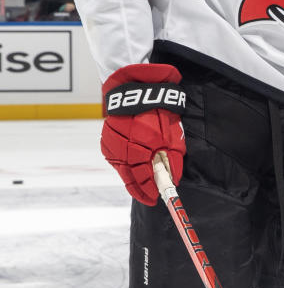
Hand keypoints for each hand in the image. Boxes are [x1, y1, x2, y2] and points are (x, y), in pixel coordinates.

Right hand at [100, 64, 186, 205]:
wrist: (134, 89)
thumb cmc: (158, 110)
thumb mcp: (172, 133)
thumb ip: (173, 157)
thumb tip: (174, 178)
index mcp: (140, 145)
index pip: (144, 176)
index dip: (149, 190)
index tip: (156, 199)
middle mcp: (122, 147)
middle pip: (130, 177)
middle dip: (141, 188)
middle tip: (150, 196)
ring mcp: (111, 145)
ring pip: (123, 169)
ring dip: (133, 177)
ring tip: (144, 185)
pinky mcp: (106, 142)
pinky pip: (117, 160)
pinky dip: (126, 165)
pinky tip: (134, 167)